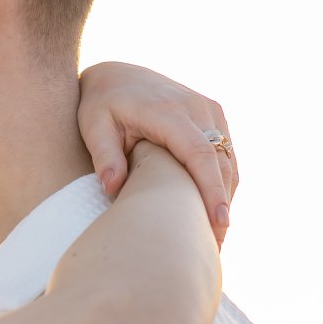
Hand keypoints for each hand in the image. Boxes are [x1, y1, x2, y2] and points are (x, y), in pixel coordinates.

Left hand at [77, 61, 238, 246]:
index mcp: (168, 111)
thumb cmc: (101, 105)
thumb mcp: (94, 126)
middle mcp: (196, 107)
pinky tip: (212, 213)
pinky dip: (223, 184)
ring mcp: (209, 110)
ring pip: (228, 161)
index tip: (218, 223)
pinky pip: (226, 155)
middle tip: (215, 247)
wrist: (116, 75)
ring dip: (225, 198)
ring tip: (215, 238)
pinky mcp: (214, 117)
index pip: (200, 154)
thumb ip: (104, 155)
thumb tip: (111, 187)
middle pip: (221, 162)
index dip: (211, 191)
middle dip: (222, 205)